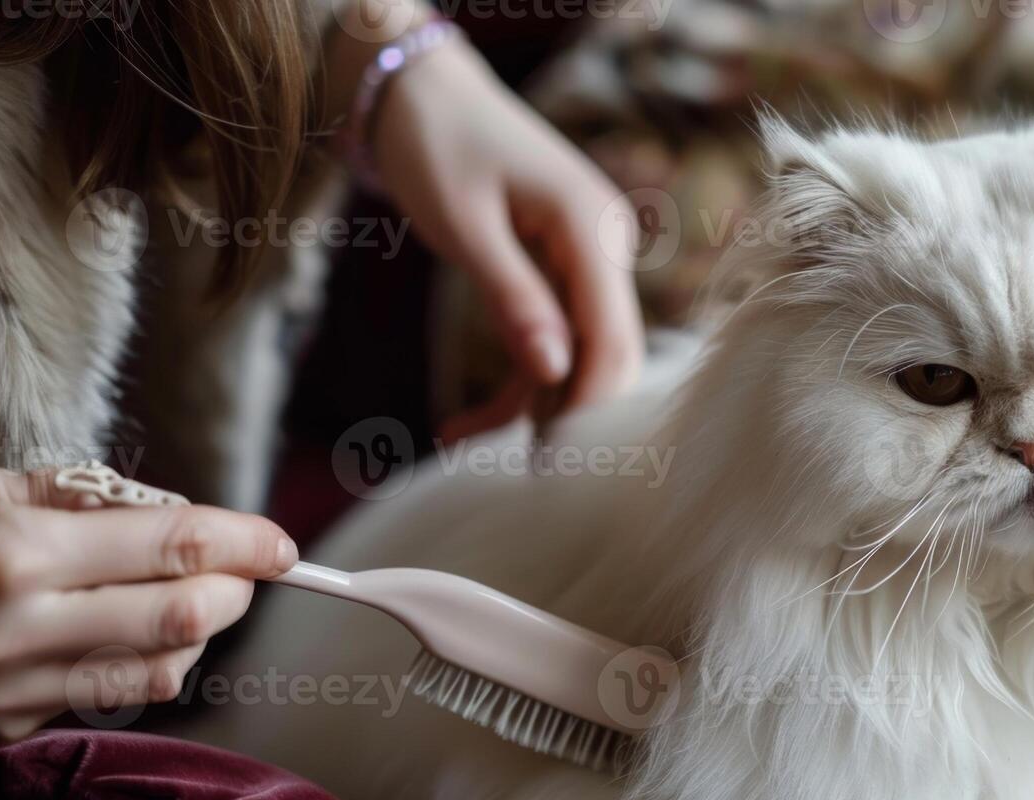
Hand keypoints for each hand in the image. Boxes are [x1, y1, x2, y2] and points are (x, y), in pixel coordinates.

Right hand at [0, 467, 296, 740]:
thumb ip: (90, 499)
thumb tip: (182, 514)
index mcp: (18, 553)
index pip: (176, 546)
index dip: (246, 541)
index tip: (278, 544)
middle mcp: (21, 629)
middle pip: (187, 614)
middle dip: (235, 588)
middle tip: (240, 569)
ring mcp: (14, 688)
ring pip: (166, 669)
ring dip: (202, 631)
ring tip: (187, 597)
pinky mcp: (10, 727)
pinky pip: (120, 696)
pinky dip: (154, 661)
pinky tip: (139, 632)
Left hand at [370, 38, 645, 433]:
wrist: (420, 92)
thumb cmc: (438, 144)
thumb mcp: (465, 225)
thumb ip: (513, 299)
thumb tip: (552, 374)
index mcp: (592, 228)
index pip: (612, 336)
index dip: (589, 404)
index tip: (552, 460)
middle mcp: (604, 246)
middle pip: (608, 354)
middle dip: (567, 415)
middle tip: (519, 473)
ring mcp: (586, 261)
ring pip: (577, 355)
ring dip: (529, 407)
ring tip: (459, 442)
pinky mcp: (561, 273)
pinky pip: (551, 340)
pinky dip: (516, 382)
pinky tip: (466, 423)